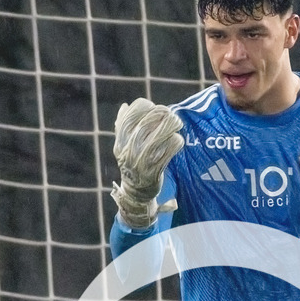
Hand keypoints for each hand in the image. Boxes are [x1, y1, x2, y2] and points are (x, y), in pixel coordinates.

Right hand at [111, 98, 183, 228]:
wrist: (135, 194)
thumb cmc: (133, 165)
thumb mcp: (123, 147)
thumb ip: (123, 127)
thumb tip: (125, 106)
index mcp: (121, 140)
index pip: (132, 114)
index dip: (147, 107)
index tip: (155, 109)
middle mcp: (129, 149)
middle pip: (148, 121)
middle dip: (163, 114)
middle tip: (172, 115)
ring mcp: (141, 161)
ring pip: (159, 134)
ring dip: (172, 126)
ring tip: (178, 124)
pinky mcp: (154, 171)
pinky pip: (168, 151)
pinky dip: (176, 142)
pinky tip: (178, 141)